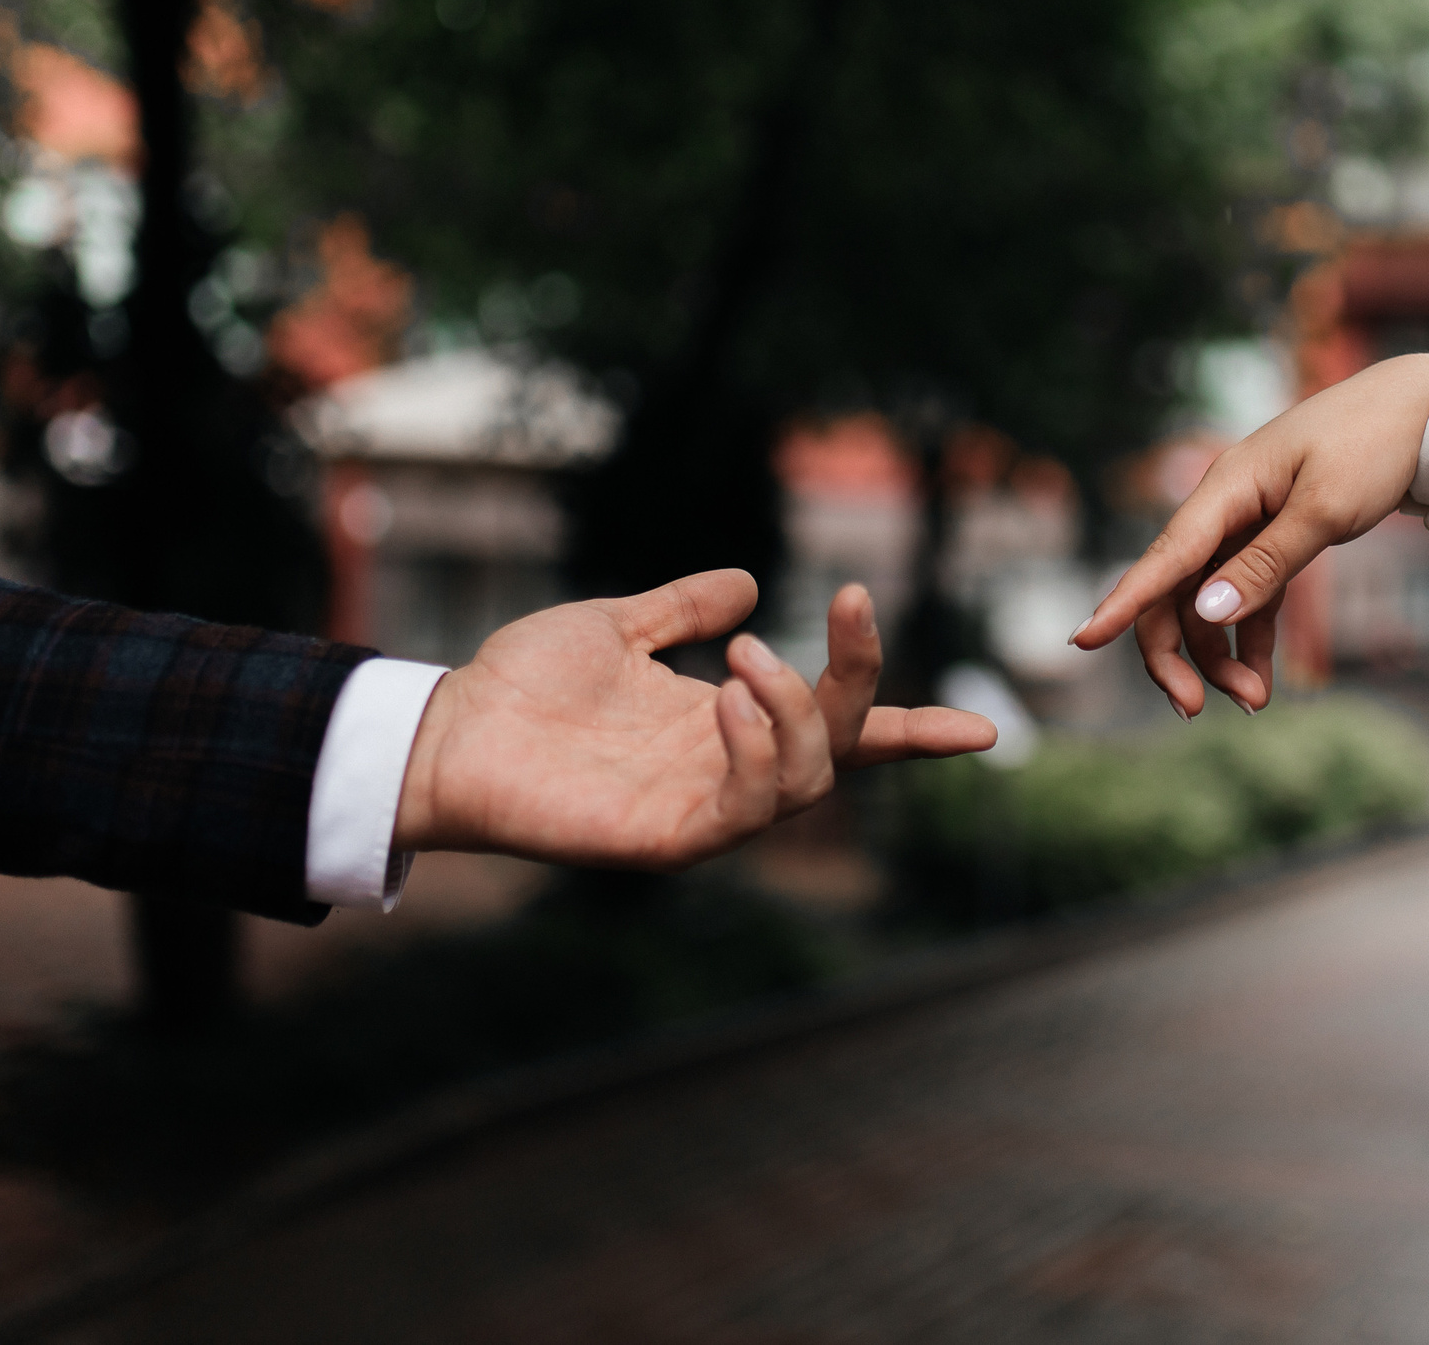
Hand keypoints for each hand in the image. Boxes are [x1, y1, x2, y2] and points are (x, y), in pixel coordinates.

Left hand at [392, 571, 996, 868]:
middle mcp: (725, 772)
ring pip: (807, 780)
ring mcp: (700, 812)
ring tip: (744, 658)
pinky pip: (742, 811)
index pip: (837, 735)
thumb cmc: (519, 686)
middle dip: (861, 675)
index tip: (985, 732)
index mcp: (724, 725)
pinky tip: (722, 701)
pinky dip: (754, 751)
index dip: (908, 734)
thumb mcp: (615, 624)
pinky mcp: (665, 842)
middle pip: (838, 745)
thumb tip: (749, 584)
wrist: (443, 727)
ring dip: (799, 709)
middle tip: (850, 599)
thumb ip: (682, 608)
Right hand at [1071, 352, 1428, 717]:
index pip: (1162, 557)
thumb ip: (1265, 564)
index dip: (1121, 603)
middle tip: (1194, 710)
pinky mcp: (1274, 539)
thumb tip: (1207, 612)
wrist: (1421, 413)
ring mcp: (1247, 524)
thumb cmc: (1371, 447)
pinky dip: (1250, 638)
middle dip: (1176, 654)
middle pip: (1174, 591)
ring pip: (1208, 602)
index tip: (1082, 641)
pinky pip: (1246, 597)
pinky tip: (1261, 679)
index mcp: (1224, 489)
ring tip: (1254, 701)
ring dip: (1220, 655)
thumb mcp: (1323, 509)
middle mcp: (1224, 508)